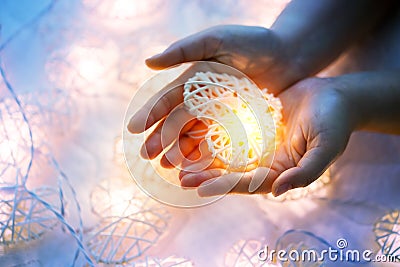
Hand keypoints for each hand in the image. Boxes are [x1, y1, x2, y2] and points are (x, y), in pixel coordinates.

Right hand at [128, 25, 303, 166]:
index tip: (134, 129)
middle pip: (178, 121)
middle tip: (147, 157)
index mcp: (195, 79)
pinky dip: (207, 154)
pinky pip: (220, 141)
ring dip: (180, 151)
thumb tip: (148, 62)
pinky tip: (197, 166)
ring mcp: (221, 113)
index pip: (168, 99)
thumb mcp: (217, 39)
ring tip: (168, 167)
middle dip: (161, 138)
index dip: (151, 113)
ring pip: (195, 135)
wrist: (289, 54)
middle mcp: (204, 98)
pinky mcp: (239, 124)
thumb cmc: (253, 41)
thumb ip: (185, 50)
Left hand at [180, 78, 355, 196]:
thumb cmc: (335, 122)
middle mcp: (266, 160)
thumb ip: (305, 172)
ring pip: (226, 153)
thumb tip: (279, 191)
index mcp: (280, 171)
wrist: (336, 96)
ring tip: (178, 159)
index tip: (200, 187)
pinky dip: (212, 133)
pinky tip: (193, 132)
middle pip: (231, 172)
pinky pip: (230, 130)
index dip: (224, 185)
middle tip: (180, 177)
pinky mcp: (253, 124)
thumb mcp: (325, 148)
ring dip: (204, 157)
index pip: (249, 183)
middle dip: (207, 175)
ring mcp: (258, 143)